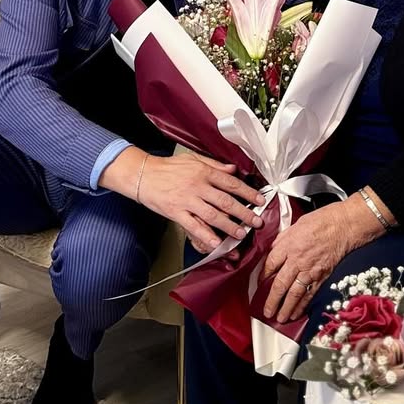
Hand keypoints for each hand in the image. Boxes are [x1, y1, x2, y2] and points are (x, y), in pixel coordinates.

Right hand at [101, 148, 263, 253]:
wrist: (144, 174)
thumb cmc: (168, 167)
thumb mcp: (193, 159)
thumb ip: (214, 165)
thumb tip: (233, 170)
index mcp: (204, 172)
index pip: (231, 183)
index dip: (248, 192)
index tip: (260, 200)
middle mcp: (198, 186)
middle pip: (225, 201)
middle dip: (244, 213)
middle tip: (257, 221)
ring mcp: (187, 201)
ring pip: (212, 215)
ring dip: (229, 226)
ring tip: (241, 234)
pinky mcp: (176, 212)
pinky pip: (193, 226)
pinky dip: (205, 236)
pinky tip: (215, 244)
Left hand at [261, 204, 360, 323]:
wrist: (344, 225)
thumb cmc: (323, 220)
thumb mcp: (296, 224)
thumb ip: (283, 239)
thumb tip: (274, 249)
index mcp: (288, 245)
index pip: (270, 264)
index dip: (263, 276)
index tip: (260, 283)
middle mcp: (297, 260)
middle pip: (279, 284)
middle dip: (272, 300)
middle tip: (267, 311)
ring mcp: (310, 270)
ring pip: (294, 294)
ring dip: (286, 308)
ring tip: (280, 318)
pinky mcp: (322, 276)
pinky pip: (310, 294)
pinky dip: (303, 305)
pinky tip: (297, 312)